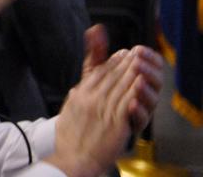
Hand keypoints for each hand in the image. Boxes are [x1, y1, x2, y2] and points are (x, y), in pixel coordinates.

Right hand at [47, 27, 163, 176]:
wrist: (71, 157)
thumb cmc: (70, 136)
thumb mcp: (70, 107)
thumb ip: (78, 94)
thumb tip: (79, 87)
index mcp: (80, 94)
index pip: (98, 73)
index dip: (112, 62)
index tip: (122, 53)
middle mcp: (90, 99)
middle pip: (110, 77)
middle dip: (124, 63)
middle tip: (135, 52)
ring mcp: (102, 111)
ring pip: (119, 87)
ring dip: (131, 73)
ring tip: (140, 62)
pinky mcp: (114, 124)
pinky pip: (126, 104)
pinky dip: (133, 92)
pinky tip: (140, 83)